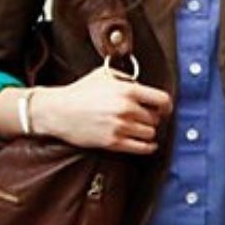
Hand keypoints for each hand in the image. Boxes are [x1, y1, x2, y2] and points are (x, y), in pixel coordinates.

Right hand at [27, 68, 173, 153]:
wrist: (58, 111)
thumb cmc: (80, 92)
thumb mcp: (104, 75)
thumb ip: (126, 78)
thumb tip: (142, 85)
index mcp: (127, 90)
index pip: (162, 100)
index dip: (166, 106)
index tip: (164, 109)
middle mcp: (126, 109)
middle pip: (155, 118)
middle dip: (152, 119)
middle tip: (145, 119)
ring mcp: (120, 127)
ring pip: (150, 134)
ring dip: (147, 132)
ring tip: (139, 129)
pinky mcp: (113, 142)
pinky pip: (142, 148)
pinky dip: (148, 147)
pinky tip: (148, 145)